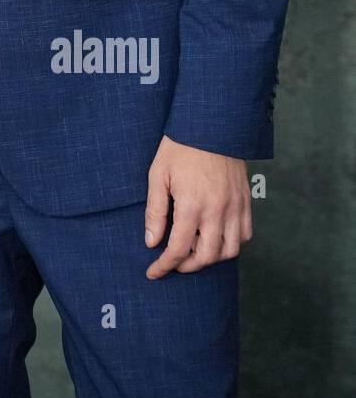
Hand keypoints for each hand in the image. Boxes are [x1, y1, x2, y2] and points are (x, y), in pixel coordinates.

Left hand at [144, 136, 251, 278]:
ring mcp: (235, 207)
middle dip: (187, 266)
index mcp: (192, 205)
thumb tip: (151, 242)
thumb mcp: (158, 176)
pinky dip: (231, 244)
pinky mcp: (246, 201)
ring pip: (230, 250)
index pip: (178, 249)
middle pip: (206, 257)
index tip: (153, 272)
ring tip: (194, 251)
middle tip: (174, 262)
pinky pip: (245, 234)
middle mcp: (217, 210)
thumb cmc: (180, 148)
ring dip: (211, 258)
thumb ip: (155, 212)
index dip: (164, 266)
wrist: (212, 125)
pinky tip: (215, 238)